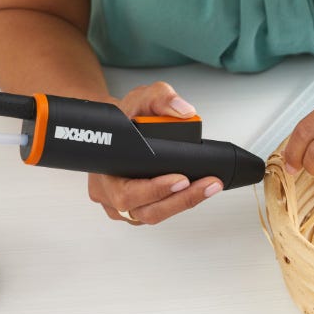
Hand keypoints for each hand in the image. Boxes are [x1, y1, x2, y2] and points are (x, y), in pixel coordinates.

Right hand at [88, 82, 223, 223]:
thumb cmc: (125, 117)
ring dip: (184, 203)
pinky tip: (195, 191)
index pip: (127, 192)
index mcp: (105, 169)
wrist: (119, 126)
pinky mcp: (136, 209)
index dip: (155, 190)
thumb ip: (161, 98)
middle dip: (180, 199)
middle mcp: (109, 192)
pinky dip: (179, 203)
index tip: (181, 178)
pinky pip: (157, 213)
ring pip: (154, 215)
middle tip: (206, 184)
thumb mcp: (142, 97)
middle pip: (146, 210)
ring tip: (208, 187)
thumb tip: (184, 111)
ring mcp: (121, 205)